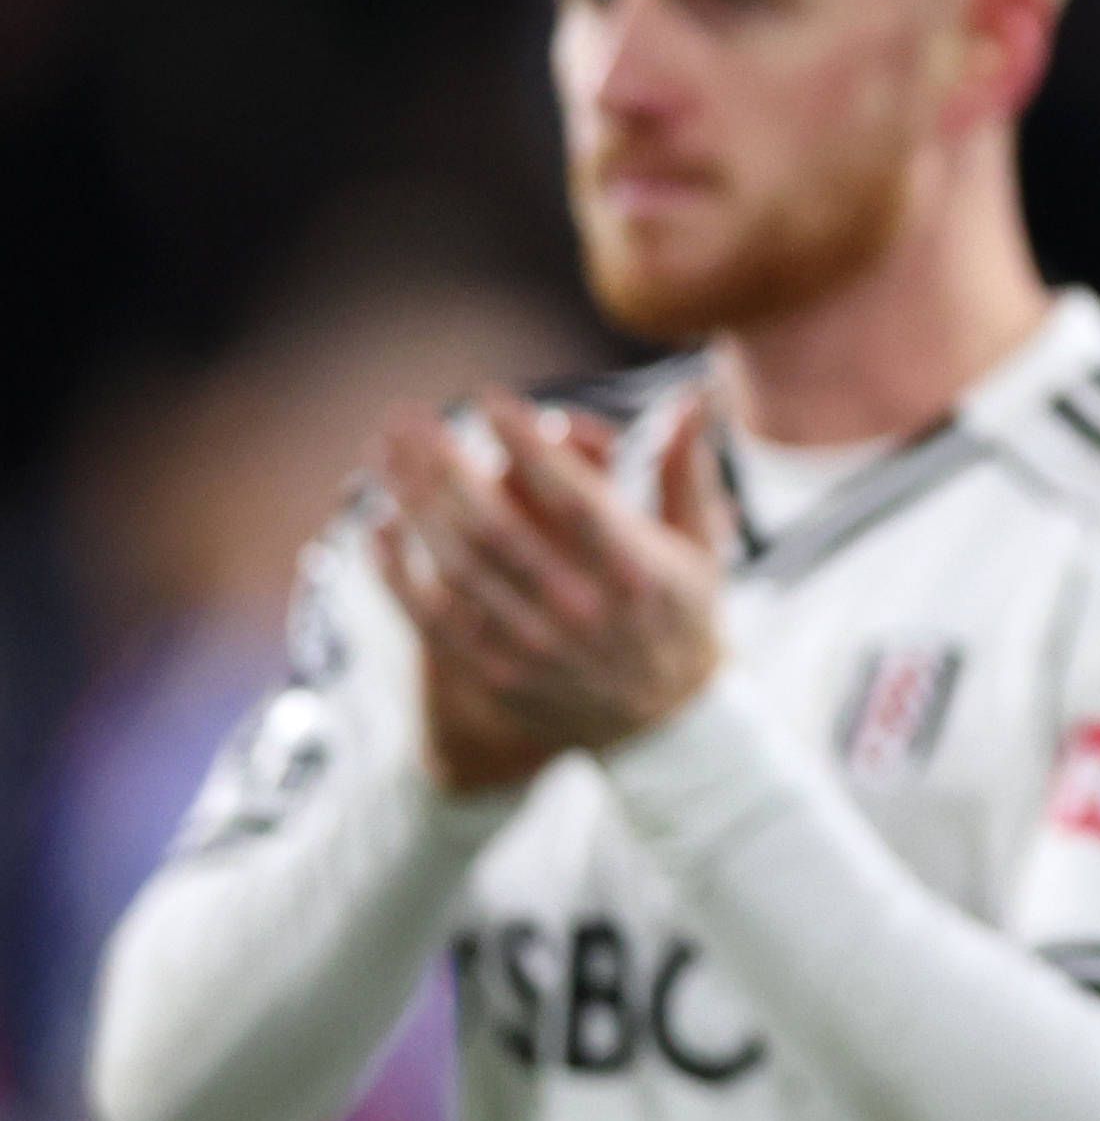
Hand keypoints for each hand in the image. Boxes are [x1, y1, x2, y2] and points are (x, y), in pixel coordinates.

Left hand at [371, 388, 733, 785]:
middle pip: (495, 525)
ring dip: (411, 503)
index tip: (488, 398)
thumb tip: (691, 394)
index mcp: (635, 569)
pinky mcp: (496, 673)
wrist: (664, 726)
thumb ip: (686, 468)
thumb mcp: (701, 544)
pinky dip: (398, 573)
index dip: (525, 444)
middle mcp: (580, 608)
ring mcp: (532, 645)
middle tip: (410, 417)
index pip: (570, 495)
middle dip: (443, 463)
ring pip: (456, 565)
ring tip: (383, 454)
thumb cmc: (682, 617)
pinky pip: (431, 618)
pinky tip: (378, 527)